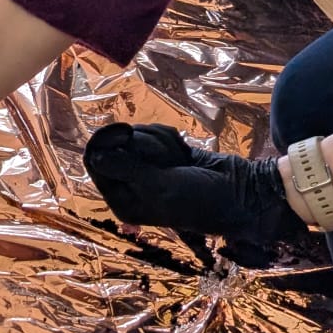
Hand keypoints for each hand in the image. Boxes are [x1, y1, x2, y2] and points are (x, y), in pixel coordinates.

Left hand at [83, 123, 300, 243]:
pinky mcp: (163, 154)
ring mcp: (147, 168)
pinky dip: (168, 138)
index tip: (124, 131)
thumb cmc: (198, 199)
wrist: (239, 191)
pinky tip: (183, 152)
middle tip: (166, 160)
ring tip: (179, 160)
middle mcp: (131, 185)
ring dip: (159, 142)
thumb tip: (93, 155)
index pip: (96, 165)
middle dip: (142, 143)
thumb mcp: (158, 186)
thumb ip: (125, 168)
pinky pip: (154, 134)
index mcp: (123, 202)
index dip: (106, 144)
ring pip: (136, 136)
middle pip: (115, 145)